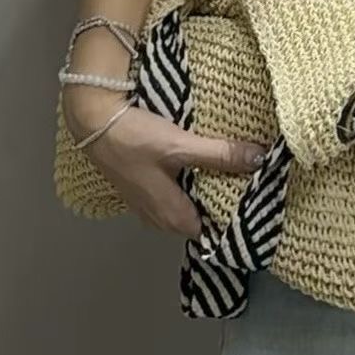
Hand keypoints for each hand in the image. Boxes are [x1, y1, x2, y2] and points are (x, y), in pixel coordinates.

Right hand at [64, 86, 265, 236]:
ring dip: (207, 193)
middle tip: (254, 185)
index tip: (259, 204)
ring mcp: (148, 204)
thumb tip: (261, 159)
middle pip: (200, 220)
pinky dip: (192, 185)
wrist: (93, 121)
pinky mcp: (143, 188)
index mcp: (172, 216)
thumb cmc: (135, 138)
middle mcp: (159, 218)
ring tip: (237, 175)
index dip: (234, 220)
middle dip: (224, 204)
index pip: (212, 233)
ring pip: (187, 206)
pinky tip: (206, 167)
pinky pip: (175, 195)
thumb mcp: (181, 145)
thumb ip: (220, 155)